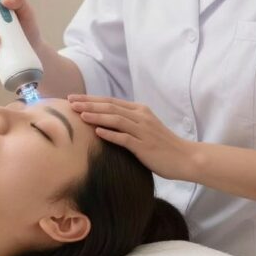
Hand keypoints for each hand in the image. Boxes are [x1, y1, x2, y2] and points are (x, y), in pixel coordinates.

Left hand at [69, 94, 199, 181]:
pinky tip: (97, 132)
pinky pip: (125, 138)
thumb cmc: (162, 145)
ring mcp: (143, 131)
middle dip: (89, 104)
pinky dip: (111, 134)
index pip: (110, 101)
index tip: (74, 98)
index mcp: (139, 110)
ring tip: (80, 115)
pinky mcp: (145, 146)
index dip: (91, 99)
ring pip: (116, 119)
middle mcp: (141, 117)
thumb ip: (127, 122)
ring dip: (97, 116)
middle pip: (110, 107)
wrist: (185, 158)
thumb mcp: (144, 128)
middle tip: (70, 102)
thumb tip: (104, 122)